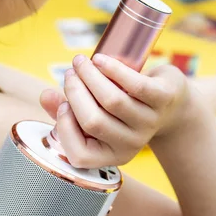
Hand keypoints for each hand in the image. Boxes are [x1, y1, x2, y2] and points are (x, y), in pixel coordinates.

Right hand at [40, 54, 194, 167]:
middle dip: (75, 92)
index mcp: (110, 155)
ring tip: (81, 62)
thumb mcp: (94, 114)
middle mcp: (130, 144)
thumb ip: (65, 111)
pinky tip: (100, 59)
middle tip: (70, 73)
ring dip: (90, 76)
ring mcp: (149, 123)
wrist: (171, 103)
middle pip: (93, 121)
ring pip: (112, 101)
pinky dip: (113, 69)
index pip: (80, 155)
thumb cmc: (123, 110)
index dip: (65, 128)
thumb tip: (45, 96)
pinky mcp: (163, 99)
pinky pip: (134, 85)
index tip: (63, 104)